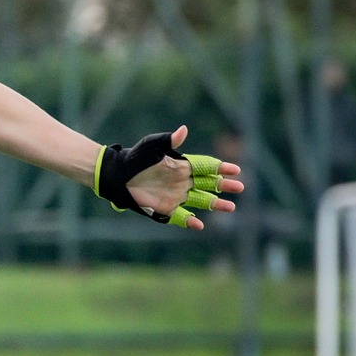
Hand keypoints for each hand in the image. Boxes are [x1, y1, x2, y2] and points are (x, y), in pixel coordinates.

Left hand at [117, 125, 242, 229]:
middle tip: (240, 188)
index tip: (235, 170)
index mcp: (181, 166)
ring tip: (231, 207)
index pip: (206, 167)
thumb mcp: (150, 147)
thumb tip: (184, 130)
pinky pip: (180, 217)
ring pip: (200, 201)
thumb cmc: (133, 158)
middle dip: (224, 186)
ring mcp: (175, 196)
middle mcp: (182, 181)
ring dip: (215, 204)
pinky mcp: (164, 208)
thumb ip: (167, 140)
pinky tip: (199, 225)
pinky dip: (189, 221)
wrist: (115, 176)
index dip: (221, 168)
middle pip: (209, 184)